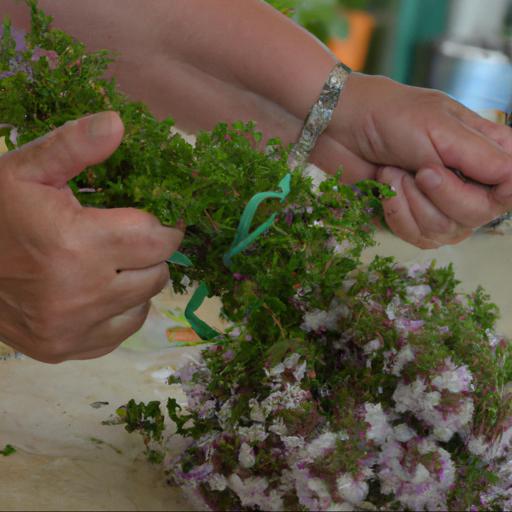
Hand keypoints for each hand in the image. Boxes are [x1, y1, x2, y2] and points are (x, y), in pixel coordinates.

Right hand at [0, 112, 182, 362]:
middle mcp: (80, 294)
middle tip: (131, 239)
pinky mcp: (63, 350)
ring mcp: (72, 329)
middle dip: (151, 252)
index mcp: (75, 244)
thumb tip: (119, 123)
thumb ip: (73, 145)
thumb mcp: (25, 169)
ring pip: (144, 304)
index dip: (164, 225)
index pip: (157, 239)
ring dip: (138, 281)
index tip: (158, 218)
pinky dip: (121, 311)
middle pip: (157, 273)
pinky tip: (100, 292)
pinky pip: (121, 331)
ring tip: (113, 263)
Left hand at [334, 73, 511, 247]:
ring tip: (395, 171)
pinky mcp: (411, 218)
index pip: (511, 185)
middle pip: (478, 214)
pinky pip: (416, 236)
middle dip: (443, 194)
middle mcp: (468, 180)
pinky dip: (396, 212)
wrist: (339, 127)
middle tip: (420, 170)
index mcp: (486, 150)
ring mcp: (439, 203)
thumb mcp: (438, 127)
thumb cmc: (389, 116)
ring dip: (412, 200)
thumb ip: (480, 155)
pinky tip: (385, 187)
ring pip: (445, 229)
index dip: (503, 192)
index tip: (479, 183)